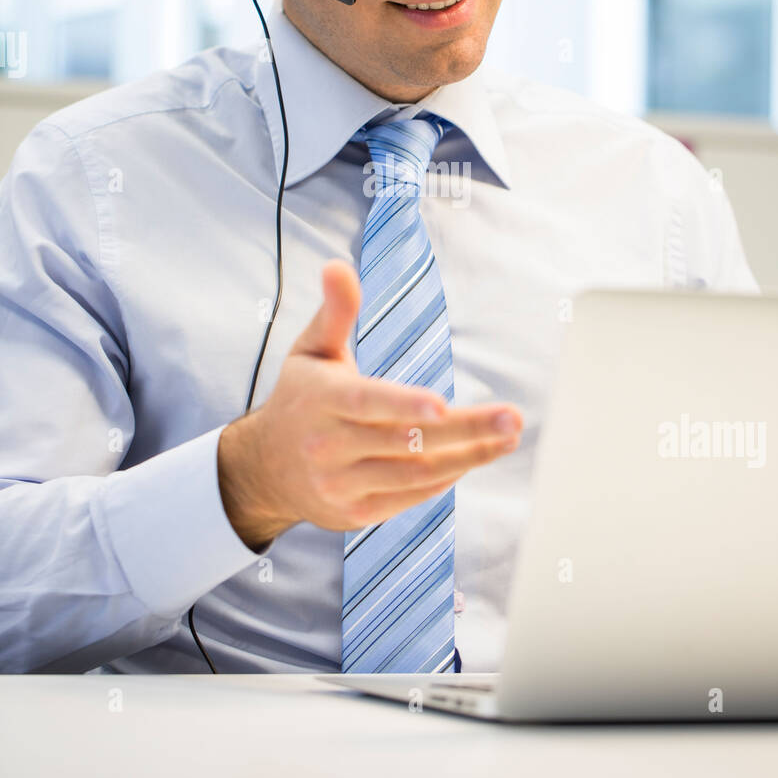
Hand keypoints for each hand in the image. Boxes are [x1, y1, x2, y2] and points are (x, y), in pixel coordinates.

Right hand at [217, 258, 522, 548]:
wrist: (265, 468)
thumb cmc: (300, 398)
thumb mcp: (310, 349)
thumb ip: (335, 311)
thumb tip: (338, 265)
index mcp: (320, 400)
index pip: (366, 403)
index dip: (404, 405)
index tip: (443, 405)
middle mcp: (328, 446)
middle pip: (405, 441)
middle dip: (466, 432)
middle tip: (512, 418)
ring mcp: (341, 484)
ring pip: (414, 474)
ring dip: (468, 458)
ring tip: (508, 437)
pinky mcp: (356, 513)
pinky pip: (410, 497)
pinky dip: (445, 478)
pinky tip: (474, 457)